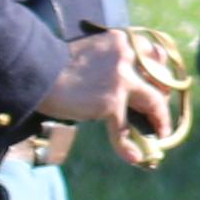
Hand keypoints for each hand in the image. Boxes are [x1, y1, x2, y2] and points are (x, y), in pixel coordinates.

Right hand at [40, 27, 190, 166]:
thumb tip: (123, 84)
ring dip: (160, 121)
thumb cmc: (55, 63)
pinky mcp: (110, 102)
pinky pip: (124, 129)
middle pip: (160, 79)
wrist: (34, 70)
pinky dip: (128, 145)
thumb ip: (111, 61)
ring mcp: (121, 80)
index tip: (162, 85)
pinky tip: (133, 157)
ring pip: (153, 103)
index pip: (156, 55)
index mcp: (123, 41)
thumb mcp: (91, 51)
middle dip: (164, 97)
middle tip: (159, 111)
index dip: (162, 72)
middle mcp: (127, 57)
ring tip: (161, 135)